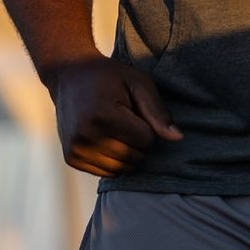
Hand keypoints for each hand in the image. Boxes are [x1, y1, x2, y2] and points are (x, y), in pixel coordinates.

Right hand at [50, 56, 181, 177]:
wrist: (70, 76)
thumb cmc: (111, 77)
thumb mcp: (139, 83)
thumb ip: (158, 112)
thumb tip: (178, 139)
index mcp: (103, 116)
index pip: (146, 140)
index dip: (149, 127)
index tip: (138, 111)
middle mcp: (85, 137)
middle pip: (133, 157)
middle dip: (140, 142)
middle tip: (130, 120)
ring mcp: (75, 150)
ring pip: (120, 169)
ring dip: (128, 154)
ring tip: (120, 129)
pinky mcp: (71, 158)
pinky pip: (106, 172)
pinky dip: (114, 161)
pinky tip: (110, 139)